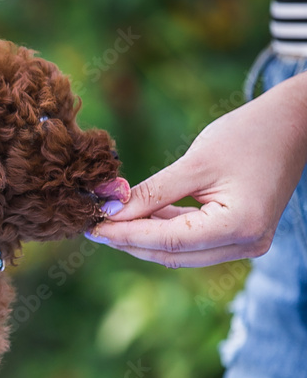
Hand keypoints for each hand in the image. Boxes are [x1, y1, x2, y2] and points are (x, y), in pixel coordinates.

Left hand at [87, 72, 306, 267]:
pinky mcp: (238, 236)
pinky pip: (191, 241)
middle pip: (172, 253)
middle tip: (92, 225)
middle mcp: (246, 244)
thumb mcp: (194, 163)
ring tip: (107, 220)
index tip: (91, 226)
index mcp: (239, 226)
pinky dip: (163, 230)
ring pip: (179, 251)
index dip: (126, 236)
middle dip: (129, 240)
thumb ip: (151, 192)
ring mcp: (245, 244)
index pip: (169, 241)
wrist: (294, 125)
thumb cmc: (249, 135)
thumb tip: (110, 211)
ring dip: (142, 237)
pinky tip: (135, 216)